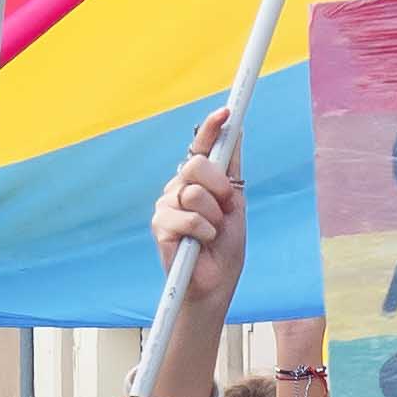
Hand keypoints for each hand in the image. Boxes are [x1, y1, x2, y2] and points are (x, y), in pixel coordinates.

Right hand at [152, 118, 252, 328]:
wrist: (216, 284)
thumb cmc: (224, 249)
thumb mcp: (235, 205)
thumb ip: (231, 171)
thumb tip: (236, 132)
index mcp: (199, 181)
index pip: (202, 147)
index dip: (212, 128)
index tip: (226, 112)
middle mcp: (180, 187)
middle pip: (197, 164)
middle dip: (219, 186)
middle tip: (225, 208)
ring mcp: (167, 204)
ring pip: (194, 192)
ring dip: (214, 217)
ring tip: (212, 234)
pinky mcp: (160, 224)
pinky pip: (189, 217)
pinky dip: (204, 232)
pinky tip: (200, 244)